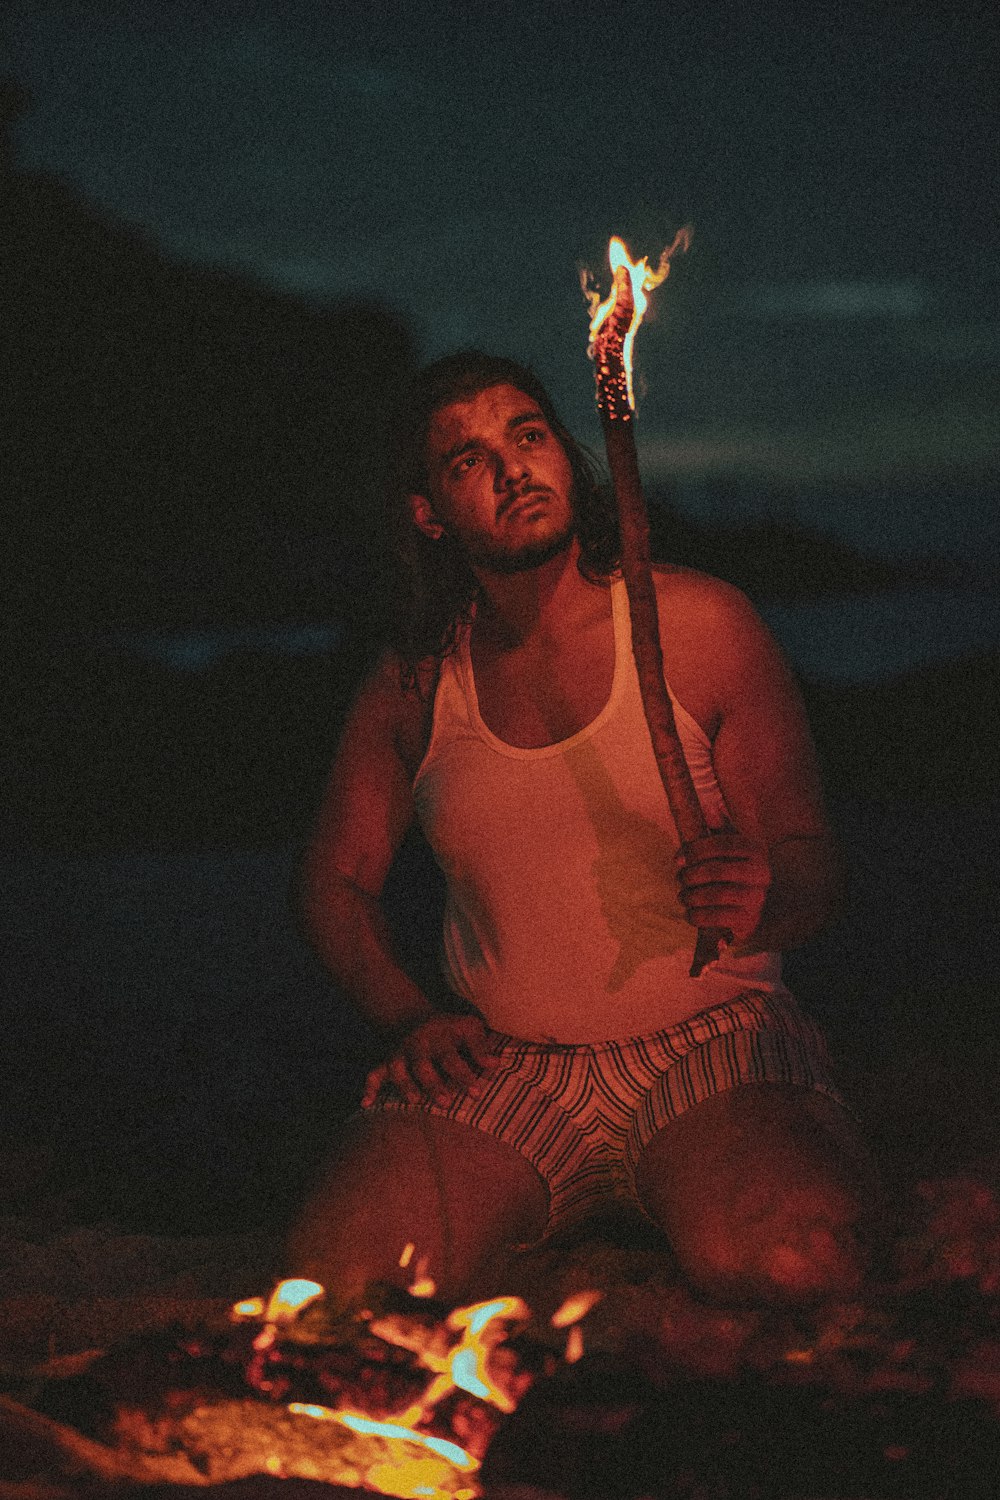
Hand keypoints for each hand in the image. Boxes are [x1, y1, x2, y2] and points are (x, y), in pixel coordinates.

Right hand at [361, 1013, 498, 1107]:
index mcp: (441, 1036)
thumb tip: (495, 1064)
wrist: (421, 1020)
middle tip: (446, 1102)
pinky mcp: (387, 1062)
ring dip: (404, 1085)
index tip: (476, 1093)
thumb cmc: (453, 1031)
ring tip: (414, 1101)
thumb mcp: (470, 1028)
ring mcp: (400, 1053)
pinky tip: (367, 1104)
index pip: (452, 1057)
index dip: (464, 1074)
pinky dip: (369, 1087)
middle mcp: (418, 1044)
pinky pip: (374, 1074)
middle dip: (433, 1083)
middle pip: (423, 1064)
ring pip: (397, 1068)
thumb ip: (482, 1046)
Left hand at [675, 831, 770, 945]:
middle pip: (717, 870)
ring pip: (717, 895)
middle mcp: (761, 873)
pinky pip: (718, 917)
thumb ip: (720, 828)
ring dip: (692, 896)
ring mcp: (757, 898)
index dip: (696, 850)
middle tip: (679, 879)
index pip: (723, 844)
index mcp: (755, 850)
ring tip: (682, 896)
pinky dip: (698, 916)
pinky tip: (690, 913)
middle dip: (691, 875)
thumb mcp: (730, 848)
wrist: (750, 911)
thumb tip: (709, 807)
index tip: (677, 859)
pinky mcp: (749, 920)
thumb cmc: (733, 873)